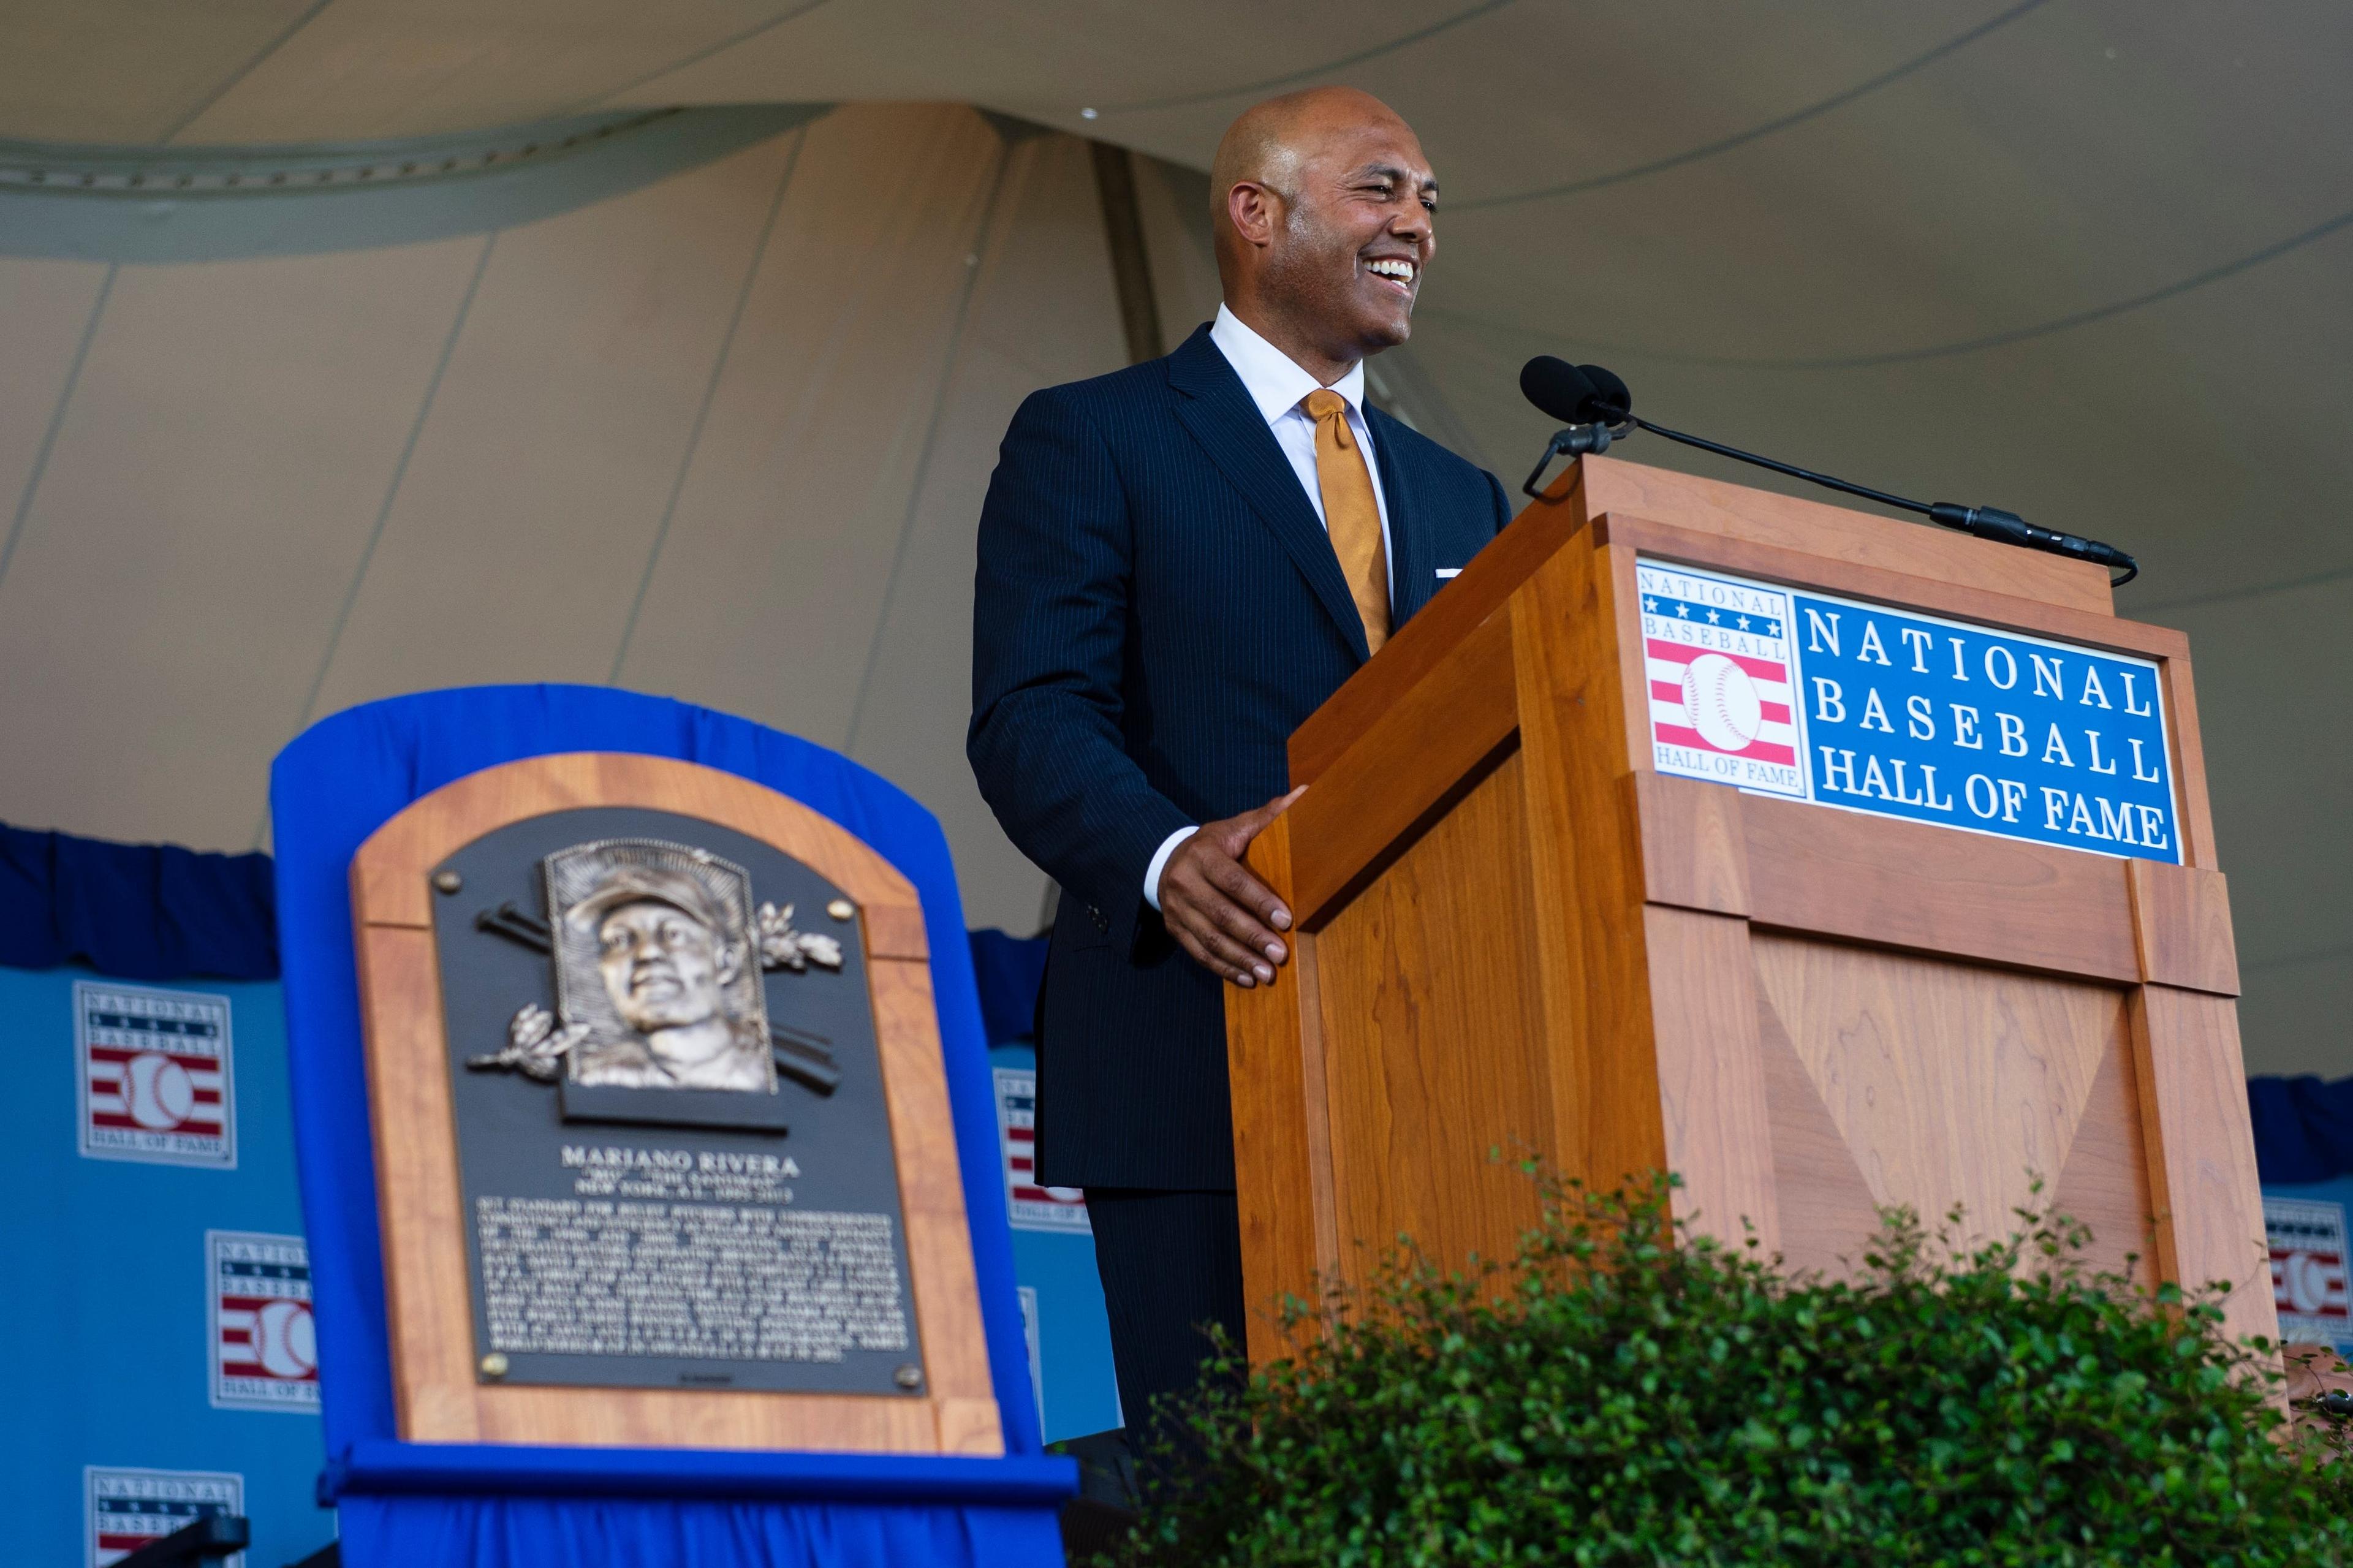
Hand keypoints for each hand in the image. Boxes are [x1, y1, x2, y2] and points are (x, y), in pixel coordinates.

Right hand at [1157, 788, 1303, 987]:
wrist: (1164, 860)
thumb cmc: (1212, 844)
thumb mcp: (1234, 826)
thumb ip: (1267, 815)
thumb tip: (1304, 793)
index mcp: (1203, 855)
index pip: (1233, 881)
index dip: (1259, 901)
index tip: (1285, 919)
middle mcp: (1184, 883)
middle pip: (1220, 914)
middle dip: (1252, 936)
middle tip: (1280, 954)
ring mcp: (1176, 910)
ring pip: (1209, 939)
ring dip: (1240, 959)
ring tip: (1267, 975)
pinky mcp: (1175, 931)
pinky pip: (1199, 954)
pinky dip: (1224, 969)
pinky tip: (1247, 980)